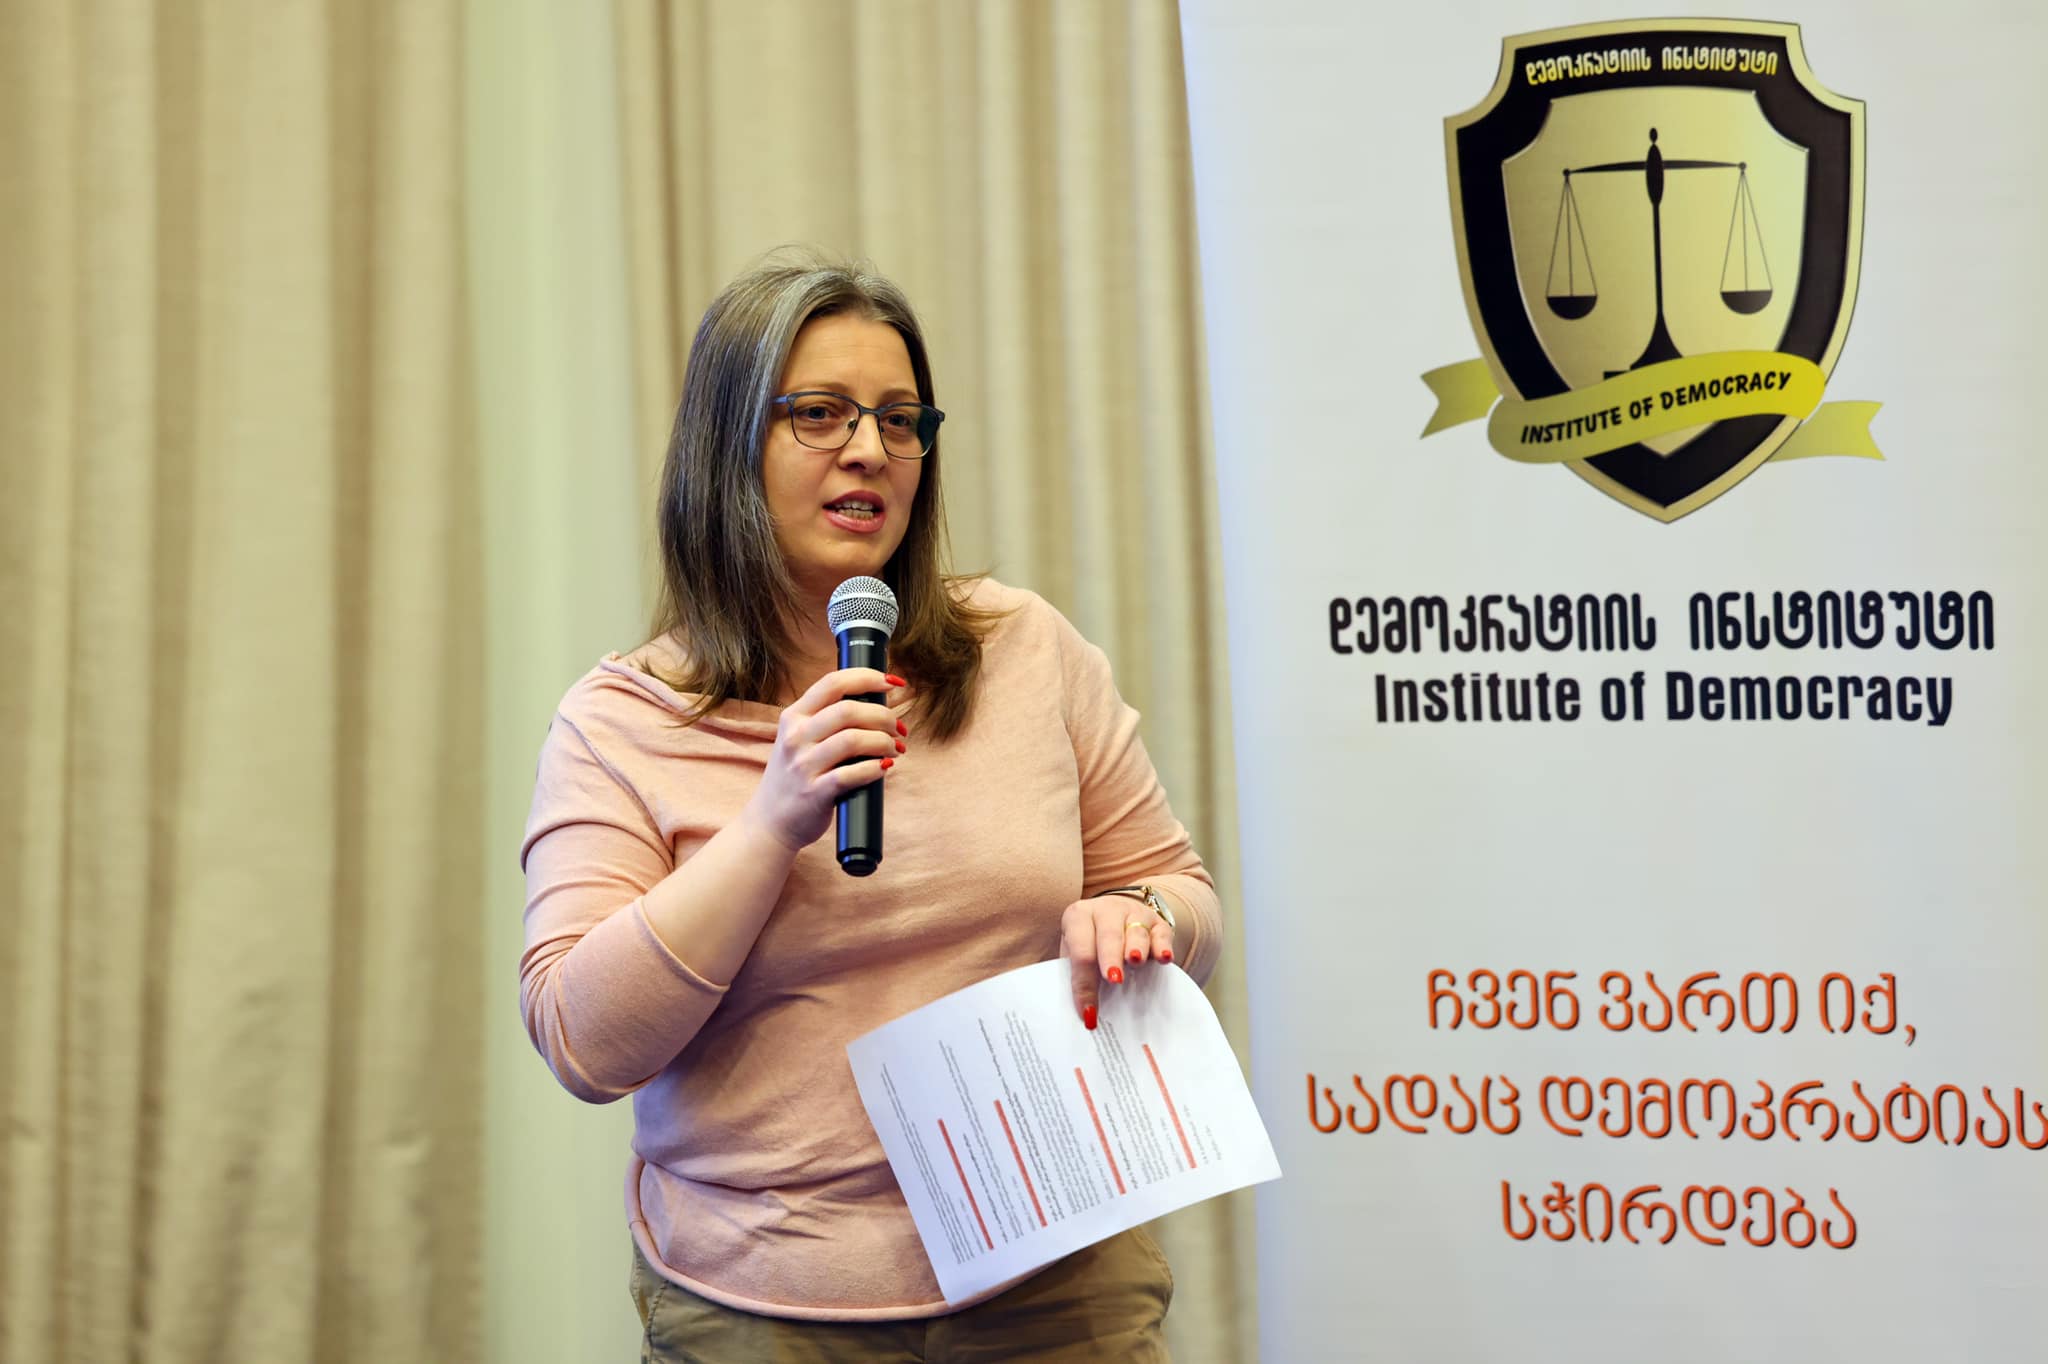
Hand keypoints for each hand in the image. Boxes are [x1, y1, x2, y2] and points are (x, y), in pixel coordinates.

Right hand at [740, 668, 905, 852]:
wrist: (769, 823)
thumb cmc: (795, 777)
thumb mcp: (798, 739)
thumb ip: (827, 719)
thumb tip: (878, 704)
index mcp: (794, 716)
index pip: (832, 683)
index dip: (867, 677)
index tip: (893, 683)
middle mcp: (795, 737)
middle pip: (848, 710)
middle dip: (884, 716)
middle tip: (899, 728)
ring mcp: (803, 765)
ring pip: (853, 740)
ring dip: (884, 741)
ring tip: (895, 748)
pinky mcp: (814, 793)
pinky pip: (852, 774)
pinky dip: (875, 768)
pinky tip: (885, 767)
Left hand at [1061, 894, 1174, 1030]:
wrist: (1111, 916)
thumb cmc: (1090, 943)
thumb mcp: (1075, 953)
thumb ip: (1076, 977)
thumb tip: (1083, 1016)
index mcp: (1078, 917)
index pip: (1080, 951)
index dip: (1083, 982)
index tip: (1089, 1011)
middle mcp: (1106, 910)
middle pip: (1109, 936)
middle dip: (1110, 958)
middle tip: (1113, 979)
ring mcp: (1134, 913)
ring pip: (1136, 932)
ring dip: (1136, 949)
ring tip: (1134, 962)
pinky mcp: (1157, 922)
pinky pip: (1161, 933)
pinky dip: (1162, 946)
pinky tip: (1163, 958)